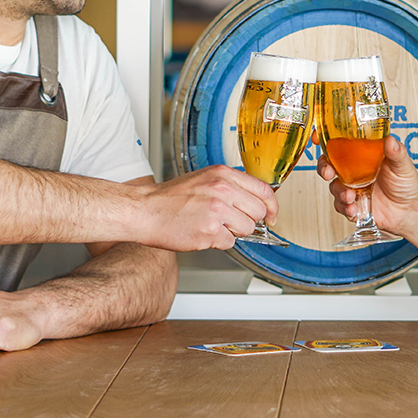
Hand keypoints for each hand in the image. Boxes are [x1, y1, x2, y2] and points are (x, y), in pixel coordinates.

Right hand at [136, 165, 276, 250]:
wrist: (145, 210)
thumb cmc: (171, 198)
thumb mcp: (204, 179)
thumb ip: (231, 187)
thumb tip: (256, 203)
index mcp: (223, 174)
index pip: (263, 190)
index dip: (272, 207)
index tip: (272, 217)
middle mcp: (222, 189)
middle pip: (258, 213)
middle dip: (247, 221)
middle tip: (228, 221)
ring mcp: (217, 210)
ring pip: (246, 230)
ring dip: (232, 233)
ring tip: (210, 225)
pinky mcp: (209, 231)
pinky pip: (229, 243)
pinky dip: (217, 243)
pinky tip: (201, 233)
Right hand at [317, 133, 417, 234]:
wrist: (410, 211)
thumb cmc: (406, 183)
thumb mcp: (402, 164)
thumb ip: (396, 152)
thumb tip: (389, 140)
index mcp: (362, 155)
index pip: (339, 144)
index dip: (325, 140)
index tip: (317, 138)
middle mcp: (353, 171)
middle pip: (328, 165)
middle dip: (323, 168)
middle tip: (328, 173)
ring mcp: (352, 188)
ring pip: (334, 187)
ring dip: (339, 192)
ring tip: (350, 196)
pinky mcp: (353, 205)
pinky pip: (341, 206)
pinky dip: (345, 208)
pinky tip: (354, 209)